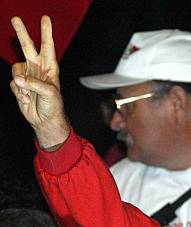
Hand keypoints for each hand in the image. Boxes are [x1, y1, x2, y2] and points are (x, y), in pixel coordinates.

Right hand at [10, 16, 69, 149]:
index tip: (46, 19)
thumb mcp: (49, 93)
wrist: (45, 120)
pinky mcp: (19, 85)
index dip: (46, 33)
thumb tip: (18, 78)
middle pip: (27, 47)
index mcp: (50, 68)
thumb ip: (34, 83)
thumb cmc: (54, 106)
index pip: (48, 47)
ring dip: (21, 84)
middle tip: (15, 18)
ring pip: (16, 69)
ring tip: (30, 95)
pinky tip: (27, 100)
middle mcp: (38, 69)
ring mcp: (27, 76)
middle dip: (21, 33)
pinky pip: (13, 83)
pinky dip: (19, 92)